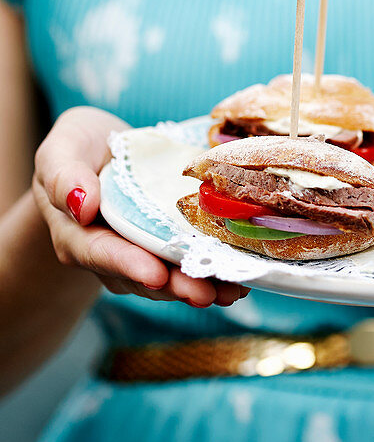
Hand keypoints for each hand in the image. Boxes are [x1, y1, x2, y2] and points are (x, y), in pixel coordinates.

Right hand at [32, 106, 248, 308]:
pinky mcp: (171, 248)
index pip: (100, 253)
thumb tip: (81, 204)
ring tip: (233, 290)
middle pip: (143, 276)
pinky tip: (243, 277)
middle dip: (176, 286)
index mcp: (77, 233)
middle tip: (206, 293)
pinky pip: (192, 263)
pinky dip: (217, 271)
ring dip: (203, 285)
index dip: (128, 265)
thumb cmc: (80, 148)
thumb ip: (62, 175)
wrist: (104, 152)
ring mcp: (144, 254)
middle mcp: (112, 253)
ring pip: (172, 277)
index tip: (155, 275)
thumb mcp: (62, 149)